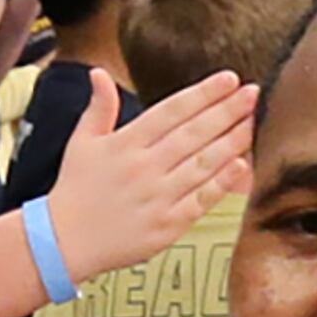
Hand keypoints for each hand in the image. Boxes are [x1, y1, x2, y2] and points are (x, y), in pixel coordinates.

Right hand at [41, 68, 259, 281]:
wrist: (64, 243)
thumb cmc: (75, 190)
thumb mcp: (81, 143)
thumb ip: (99, 107)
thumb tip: (98, 73)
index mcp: (125, 144)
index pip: (172, 111)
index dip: (203, 93)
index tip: (228, 79)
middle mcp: (144, 168)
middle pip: (195, 133)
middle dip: (227, 111)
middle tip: (252, 93)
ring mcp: (158, 198)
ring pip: (204, 164)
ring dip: (233, 141)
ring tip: (252, 122)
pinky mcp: (167, 226)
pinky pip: (202, 200)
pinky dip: (224, 182)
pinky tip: (243, 164)